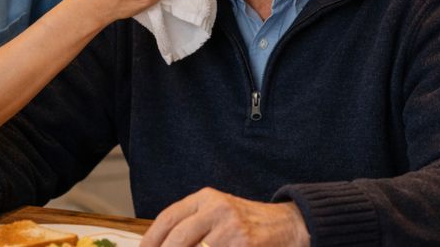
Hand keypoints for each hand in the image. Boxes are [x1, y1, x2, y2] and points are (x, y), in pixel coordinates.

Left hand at [141, 188, 309, 246]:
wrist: (288, 225)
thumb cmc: (247, 224)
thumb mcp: (218, 214)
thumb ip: (191, 225)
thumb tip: (159, 244)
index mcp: (206, 198)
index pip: (168, 218)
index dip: (151, 240)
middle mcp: (217, 209)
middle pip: (178, 239)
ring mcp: (231, 228)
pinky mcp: (244, 245)